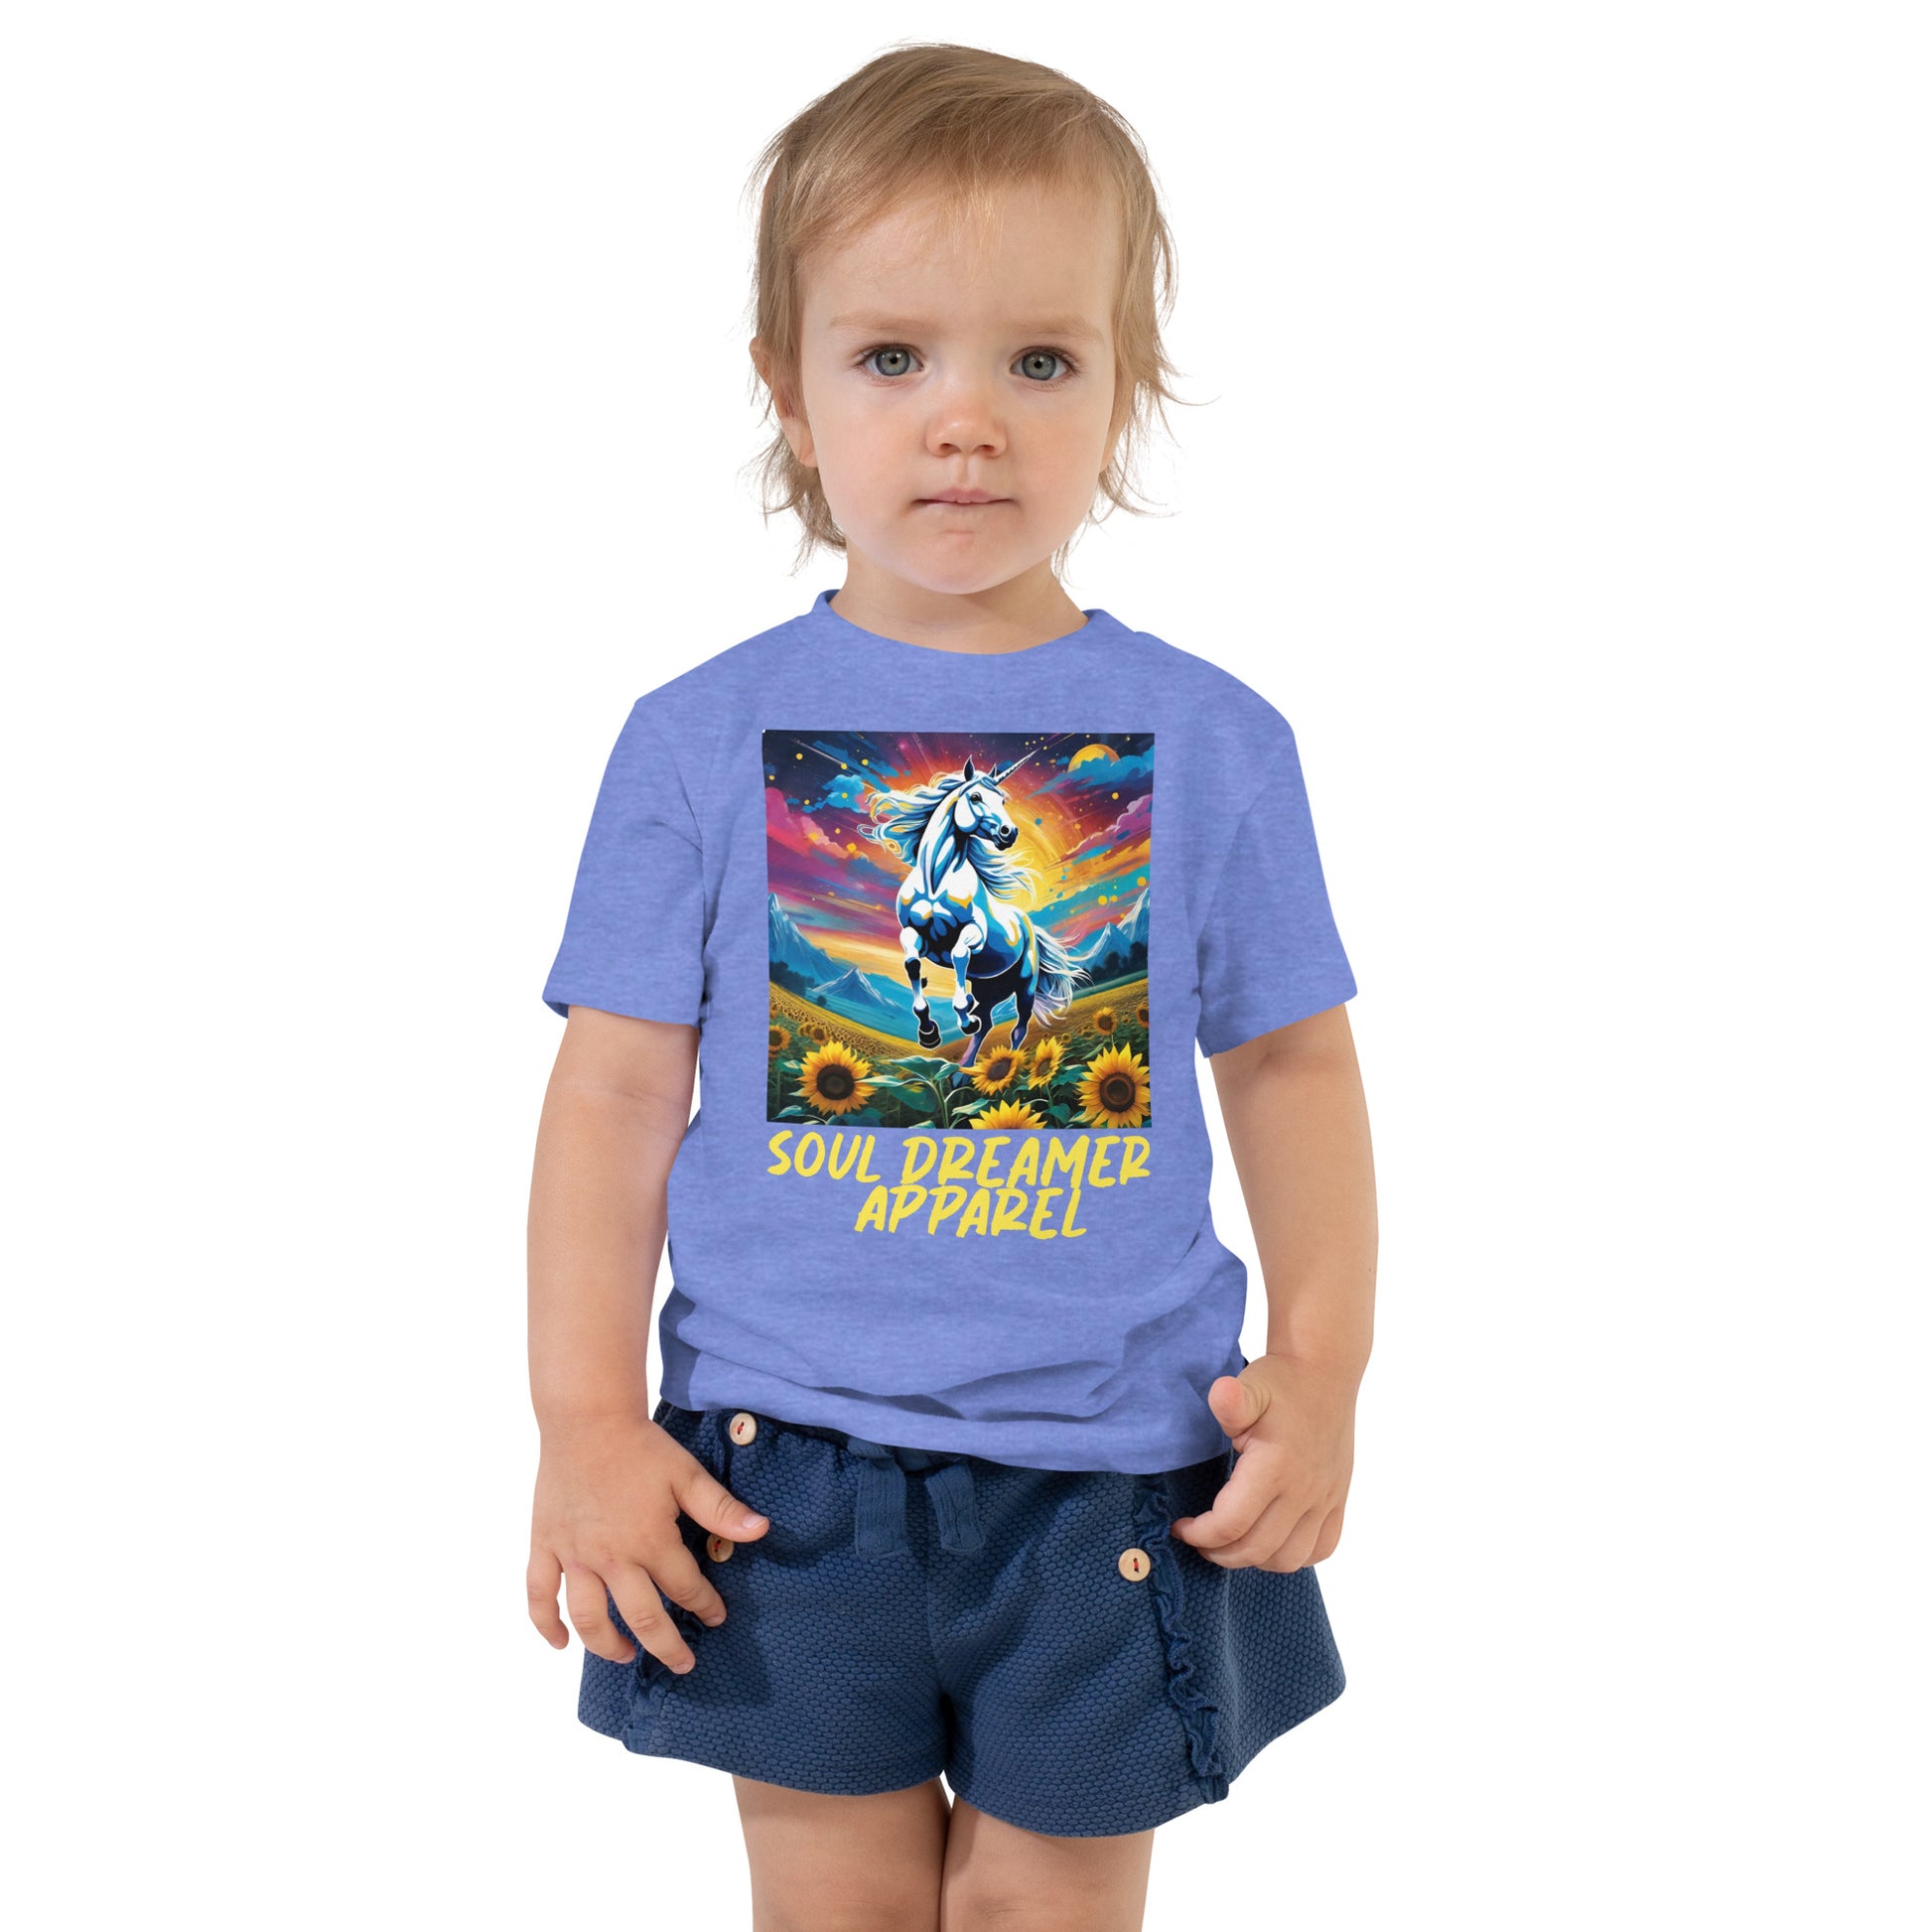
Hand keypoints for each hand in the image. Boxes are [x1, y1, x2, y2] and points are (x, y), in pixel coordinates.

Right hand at [527, 1412, 769, 1672]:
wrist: (586, 1419)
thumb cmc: (640, 1446)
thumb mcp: (686, 1475)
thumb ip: (721, 1509)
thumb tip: (762, 1531)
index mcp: (650, 1541)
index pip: (685, 1588)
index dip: (705, 1606)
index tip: (716, 1617)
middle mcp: (611, 1558)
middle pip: (641, 1618)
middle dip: (666, 1646)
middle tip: (682, 1664)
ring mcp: (574, 1556)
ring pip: (589, 1618)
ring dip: (608, 1645)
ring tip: (626, 1656)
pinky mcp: (544, 1546)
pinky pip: (539, 1595)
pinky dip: (546, 1624)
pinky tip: (560, 1642)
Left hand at [1168, 1354, 1356, 1572]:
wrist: (1325, 1372)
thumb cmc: (1281, 1381)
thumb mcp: (1250, 1386)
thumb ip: (1231, 1400)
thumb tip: (1222, 1394)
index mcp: (1276, 1466)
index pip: (1231, 1524)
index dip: (1200, 1534)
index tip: (1181, 1526)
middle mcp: (1304, 1490)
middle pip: (1256, 1549)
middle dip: (1219, 1553)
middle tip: (1199, 1540)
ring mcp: (1325, 1498)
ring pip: (1289, 1559)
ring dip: (1254, 1560)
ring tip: (1231, 1544)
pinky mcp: (1338, 1499)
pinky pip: (1322, 1548)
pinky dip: (1294, 1556)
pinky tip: (1271, 1542)